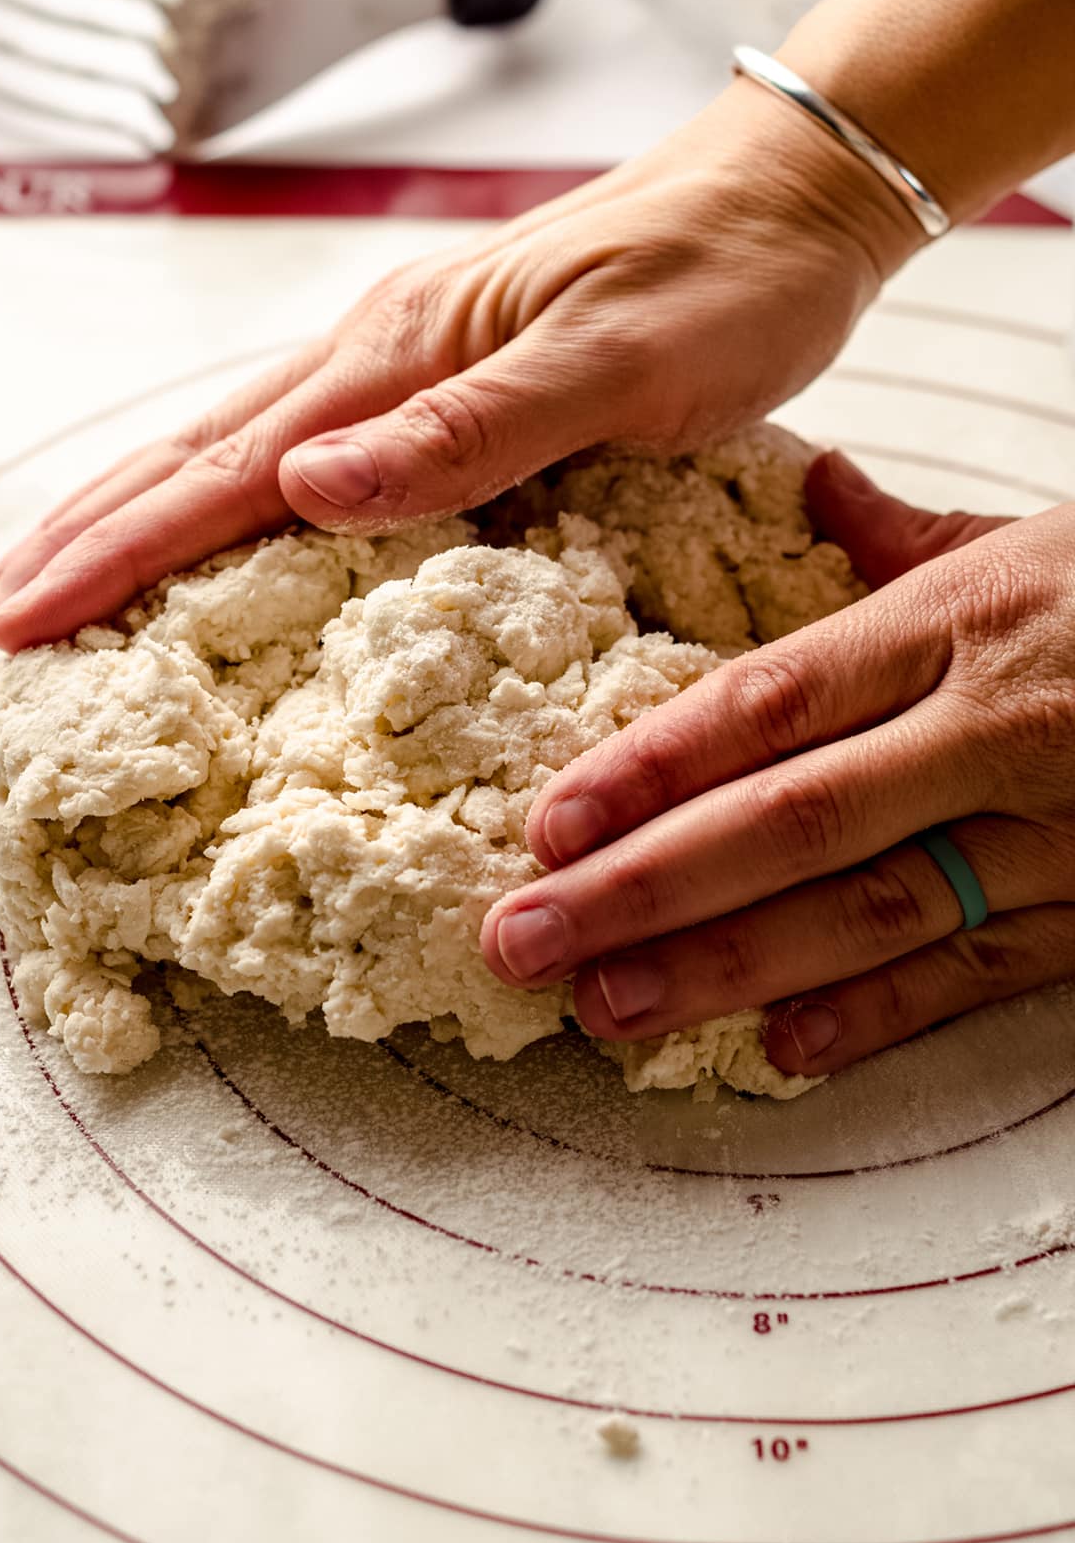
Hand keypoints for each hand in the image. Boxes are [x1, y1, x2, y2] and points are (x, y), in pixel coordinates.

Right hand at [0, 81, 919, 662]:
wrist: (789, 197)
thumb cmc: (719, 282)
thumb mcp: (612, 368)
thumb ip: (465, 431)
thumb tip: (304, 483)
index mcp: (400, 358)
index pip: (222, 477)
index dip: (111, 557)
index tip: (16, 626)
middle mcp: (376, 355)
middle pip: (189, 459)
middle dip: (78, 545)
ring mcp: (400, 360)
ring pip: (226, 448)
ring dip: (127, 518)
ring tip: (50, 578)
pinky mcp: (438, 374)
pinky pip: (292, 444)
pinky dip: (216, 495)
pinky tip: (204, 525)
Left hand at [481, 454, 1074, 1078]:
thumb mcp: (1035, 538)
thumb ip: (910, 537)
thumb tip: (822, 491)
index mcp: (959, 620)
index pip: (771, 703)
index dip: (650, 766)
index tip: (547, 823)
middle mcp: (994, 727)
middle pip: (791, 821)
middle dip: (644, 889)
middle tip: (521, 940)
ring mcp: (1056, 828)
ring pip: (869, 912)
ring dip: (726, 969)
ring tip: (607, 1007)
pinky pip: (980, 971)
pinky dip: (879, 1017)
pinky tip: (777, 1051)